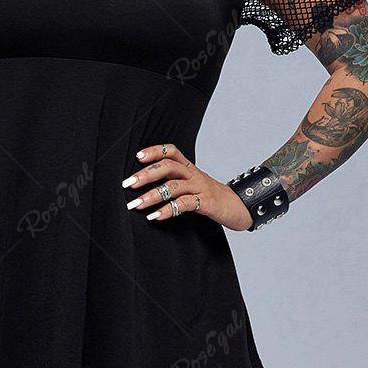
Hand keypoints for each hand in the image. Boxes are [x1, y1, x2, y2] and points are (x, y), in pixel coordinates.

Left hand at [122, 143, 252, 230]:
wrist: (239, 207)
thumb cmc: (210, 197)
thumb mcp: (192, 185)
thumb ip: (173, 182)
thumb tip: (144, 187)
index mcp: (189, 167)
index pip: (171, 151)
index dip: (155, 151)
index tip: (137, 157)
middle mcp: (194, 174)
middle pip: (168, 167)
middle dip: (146, 175)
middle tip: (128, 184)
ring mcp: (200, 187)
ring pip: (173, 186)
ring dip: (151, 196)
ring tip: (136, 205)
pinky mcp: (206, 202)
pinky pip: (184, 204)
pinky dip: (168, 210)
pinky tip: (155, 216)